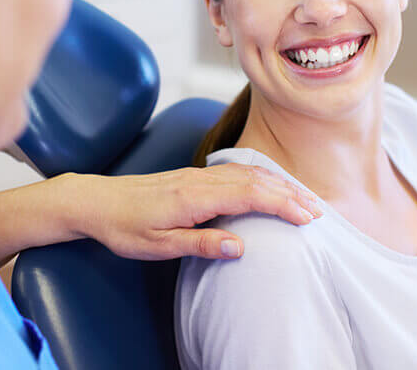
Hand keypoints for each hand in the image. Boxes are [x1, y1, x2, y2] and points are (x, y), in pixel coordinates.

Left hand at [67, 164, 321, 260]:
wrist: (99, 200)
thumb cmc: (126, 226)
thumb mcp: (158, 245)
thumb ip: (200, 243)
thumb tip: (241, 246)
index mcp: (195, 196)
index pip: (250, 195)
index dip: (282, 204)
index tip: (307, 217)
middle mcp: (201, 180)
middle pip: (255, 180)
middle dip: (289, 193)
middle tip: (317, 210)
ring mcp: (198, 174)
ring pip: (247, 172)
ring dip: (278, 183)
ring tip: (302, 197)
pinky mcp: (194, 175)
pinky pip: (235, 171)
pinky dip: (259, 177)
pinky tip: (268, 182)